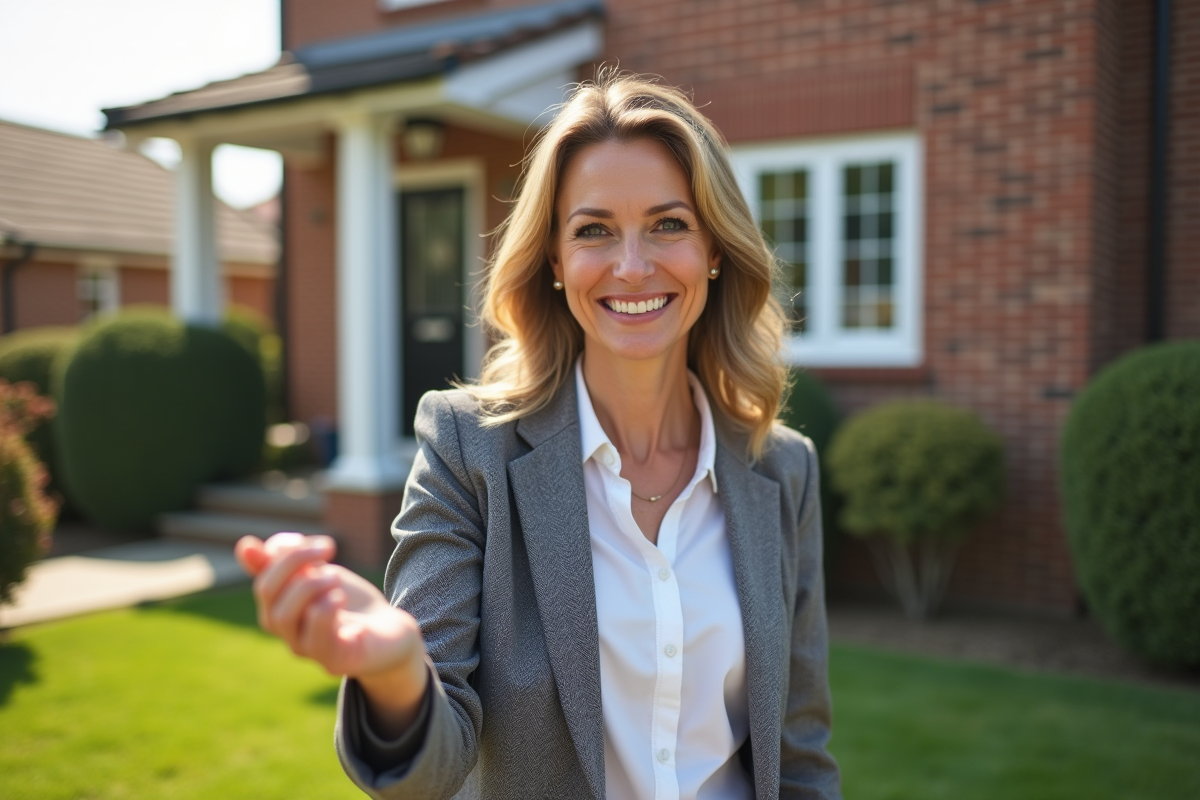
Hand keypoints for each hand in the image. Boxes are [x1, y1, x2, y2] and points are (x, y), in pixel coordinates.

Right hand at [235, 533, 429, 734]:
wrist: (389, 630)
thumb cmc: (348, 602)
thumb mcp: (319, 573)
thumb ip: (285, 561)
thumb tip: (244, 546)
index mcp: (281, 609)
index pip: (265, 583)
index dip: (285, 555)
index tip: (319, 543)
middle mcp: (289, 632)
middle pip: (269, 597)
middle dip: (294, 563)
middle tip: (328, 549)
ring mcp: (309, 650)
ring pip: (283, 619)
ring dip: (307, 586)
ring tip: (335, 576)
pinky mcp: (335, 660)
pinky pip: (317, 641)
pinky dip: (324, 611)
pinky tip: (340, 597)